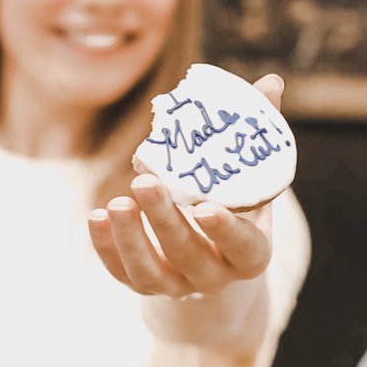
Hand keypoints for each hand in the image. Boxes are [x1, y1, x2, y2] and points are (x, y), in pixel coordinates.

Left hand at [88, 74, 284, 298]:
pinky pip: (123, 273)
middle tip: (143, 182)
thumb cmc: (236, 205)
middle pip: (189, 255)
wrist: (213, 258)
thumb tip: (270, 81)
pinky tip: (96, 217)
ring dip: (131, 237)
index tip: (204, 208)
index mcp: (251, 253)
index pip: (244, 248)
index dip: (226, 232)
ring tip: (117, 202)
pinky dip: (106, 248)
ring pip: (151, 272)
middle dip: (164, 221)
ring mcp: (178, 285)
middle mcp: (215, 276)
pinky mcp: (145, 285)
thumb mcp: (251, 176)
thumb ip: (257, 134)